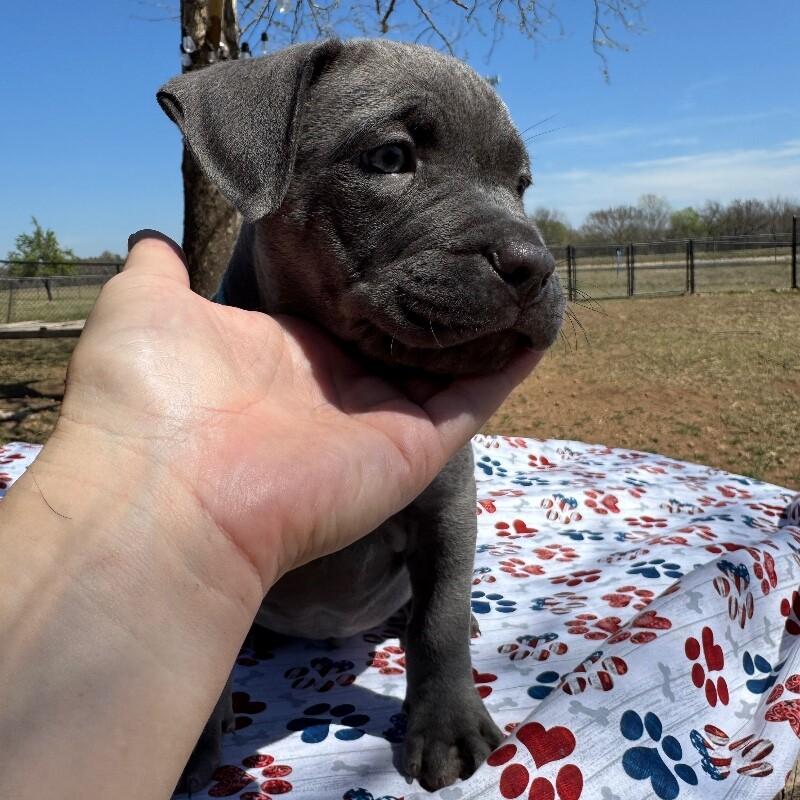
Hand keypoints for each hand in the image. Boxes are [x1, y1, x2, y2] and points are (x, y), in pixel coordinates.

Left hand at [51, 231, 541, 587]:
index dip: (377, 273)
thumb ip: (159, 269)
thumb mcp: (145, 305)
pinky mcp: (418, 448)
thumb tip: (152, 236)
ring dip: (487, 323)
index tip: (409, 229)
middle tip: (482, 243)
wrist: (167, 490)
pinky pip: (478, 399)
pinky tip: (542, 319)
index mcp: (284, 354)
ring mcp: (381, 422)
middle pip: (404, 338)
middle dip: (440, 296)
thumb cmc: (151, 390)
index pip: (346, 310)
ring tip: (525, 271)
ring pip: (450, 365)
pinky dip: (513, 364)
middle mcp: (337, 389)